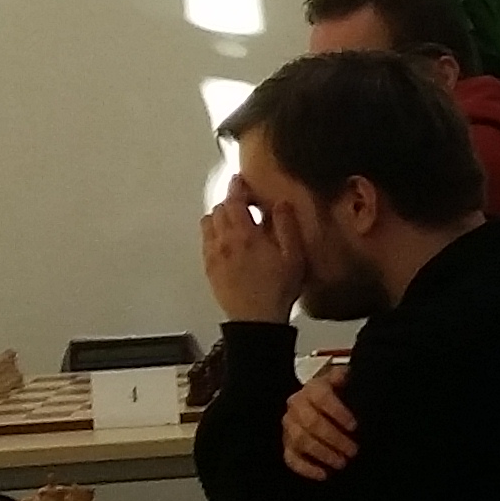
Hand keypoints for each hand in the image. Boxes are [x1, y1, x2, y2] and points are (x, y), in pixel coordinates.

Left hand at [198, 193, 299, 323]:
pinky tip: (227, 240)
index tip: (241, 180)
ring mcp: (213, 254)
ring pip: (209, 222)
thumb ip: (287, 226)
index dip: (237, 187)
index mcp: (245, 235)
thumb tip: (281, 204)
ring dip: (220, 216)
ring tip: (234, 221)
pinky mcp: (209, 267)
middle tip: (244, 202)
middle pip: (219, 209)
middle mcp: (224, 241)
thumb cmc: (277, 290)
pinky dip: (214, 233)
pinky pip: (206, 240)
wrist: (256, 319)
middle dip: (231, 201)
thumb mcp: (293, 257)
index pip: (234, 200)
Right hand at [279, 364, 359, 482]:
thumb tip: (353, 377)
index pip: (322, 397)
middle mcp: (297, 405)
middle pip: (311, 422)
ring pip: (301, 440)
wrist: (326, 405)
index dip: (337, 412)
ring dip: (323, 454)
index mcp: (313, 388)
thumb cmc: (342, 396)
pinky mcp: (287, 445)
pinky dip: (306, 468)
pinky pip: (291, 458)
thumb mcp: (349, 384)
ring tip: (342, 463)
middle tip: (353, 450)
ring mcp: (289, 426)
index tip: (354, 426)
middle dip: (334, 438)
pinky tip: (323, 475)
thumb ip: (351, 380)